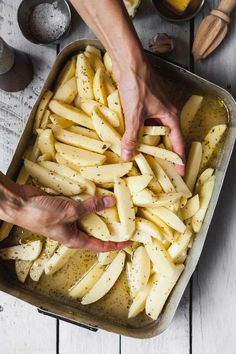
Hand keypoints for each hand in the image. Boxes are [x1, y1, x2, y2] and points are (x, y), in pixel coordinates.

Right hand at [14, 184, 131, 250]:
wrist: (20, 203)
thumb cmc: (40, 214)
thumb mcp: (70, 211)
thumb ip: (91, 207)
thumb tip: (111, 203)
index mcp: (75, 239)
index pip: (101, 246)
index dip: (117, 244)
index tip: (130, 241)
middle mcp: (73, 230)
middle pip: (97, 230)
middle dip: (112, 224)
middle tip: (127, 216)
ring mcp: (69, 218)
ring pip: (90, 215)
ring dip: (101, 209)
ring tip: (117, 202)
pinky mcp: (64, 206)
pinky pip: (81, 204)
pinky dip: (90, 199)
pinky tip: (98, 191)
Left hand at [115, 59, 184, 175]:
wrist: (128, 64)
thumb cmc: (137, 85)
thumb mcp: (135, 115)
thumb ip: (132, 136)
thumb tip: (128, 155)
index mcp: (170, 116)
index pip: (177, 142)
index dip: (178, 158)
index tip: (179, 171)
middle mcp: (165, 113)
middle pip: (165, 137)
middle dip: (160, 151)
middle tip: (157, 166)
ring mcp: (154, 109)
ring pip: (152, 130)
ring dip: (145, 141)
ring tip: (140, 155)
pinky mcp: (143, 105)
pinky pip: (142, 123)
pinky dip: (137, 131)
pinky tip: (129, 138)